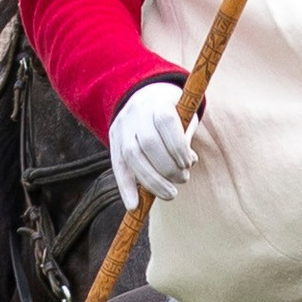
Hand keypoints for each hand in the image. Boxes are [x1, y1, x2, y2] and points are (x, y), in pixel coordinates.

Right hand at [109, 78, 191, 208]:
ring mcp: (122, 127)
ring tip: (170, 194)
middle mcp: (136, 113)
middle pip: (147, 143)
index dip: (177, 147)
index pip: (166, 123)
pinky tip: (134, 205)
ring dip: (151, 181)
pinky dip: (125, 187)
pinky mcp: (113, 139)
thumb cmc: (173, 111)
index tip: (188, 164)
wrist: (146, 95)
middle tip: (182, 180)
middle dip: (167, 168)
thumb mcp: (185, 117)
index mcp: (158, 102)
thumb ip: (185, 139)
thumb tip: (187, 165)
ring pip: (131, 157)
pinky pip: (117, 166)